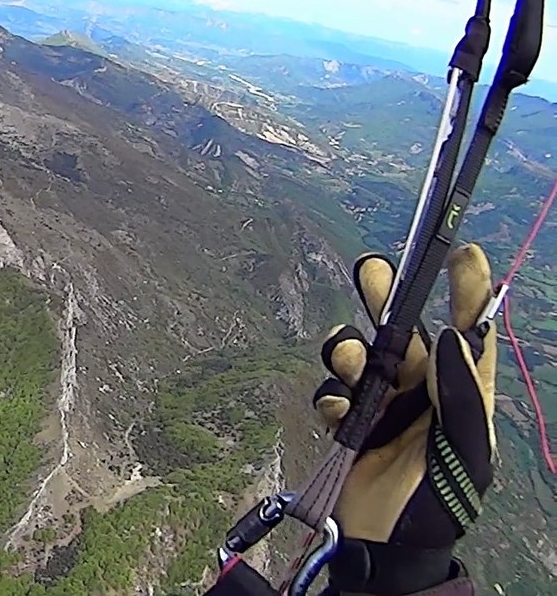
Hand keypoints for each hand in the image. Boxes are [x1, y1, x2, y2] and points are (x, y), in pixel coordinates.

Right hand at [311, 244, 496, 594]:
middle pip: (402, 328)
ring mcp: (382, 405)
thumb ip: (457, 391)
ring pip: (360, 354)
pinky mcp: (349, 423)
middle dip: (385, 296)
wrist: (388, 546)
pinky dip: (331, 396)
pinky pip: (332, 393)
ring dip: (349, 349)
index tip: (463, 254)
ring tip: (350, 364)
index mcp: (460, 392)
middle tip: (371, 269)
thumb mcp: (464, 447)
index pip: (468, 332)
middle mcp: (421, 390)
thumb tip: (448, 333)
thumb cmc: (439, 501)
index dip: (469, 292)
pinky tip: (339, 416)